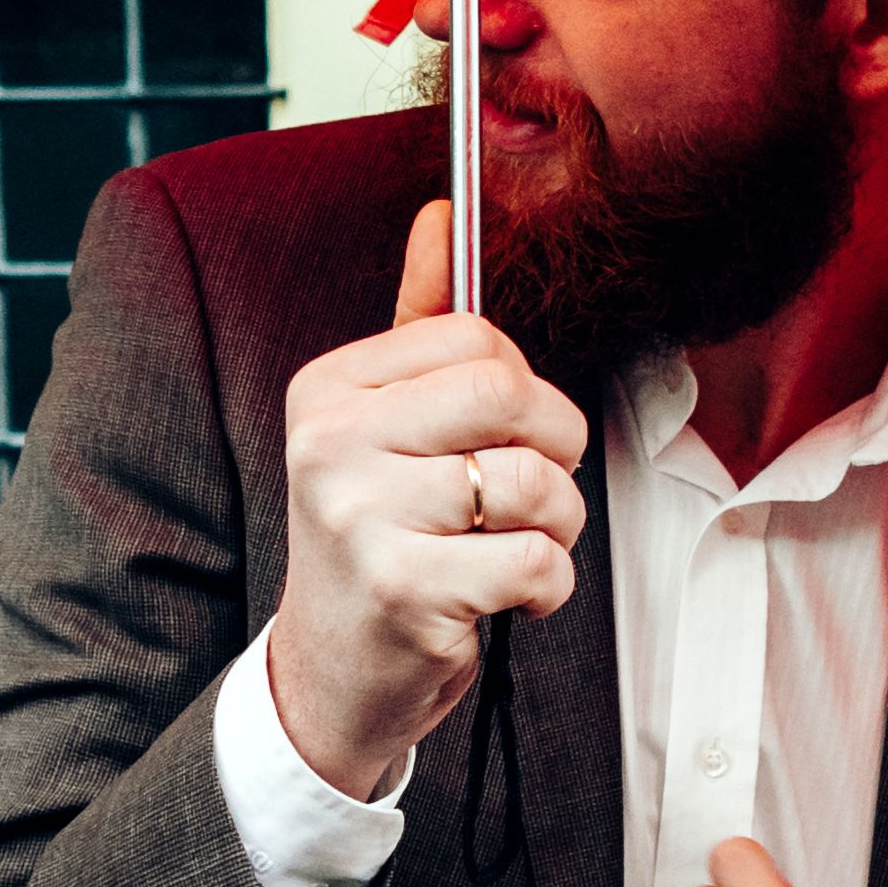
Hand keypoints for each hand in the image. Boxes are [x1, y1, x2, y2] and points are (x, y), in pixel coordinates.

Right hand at [259, 201, 592, 800]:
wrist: (334, 673)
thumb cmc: (379, 537)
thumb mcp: (382, 426)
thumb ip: (418, 323)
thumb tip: (445, 213)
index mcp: (327, 391)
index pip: (475, 338)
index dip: (524, 389)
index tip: (503, 434)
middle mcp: (330, 446)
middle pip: (509, 395)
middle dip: (557, 446)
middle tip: (537, 487)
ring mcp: (361, 520)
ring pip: (536, 483)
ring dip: (559, 525)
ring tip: (520, 547)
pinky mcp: (404, 593)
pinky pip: (537, 562)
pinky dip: (550, 587)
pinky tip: (510, 599)